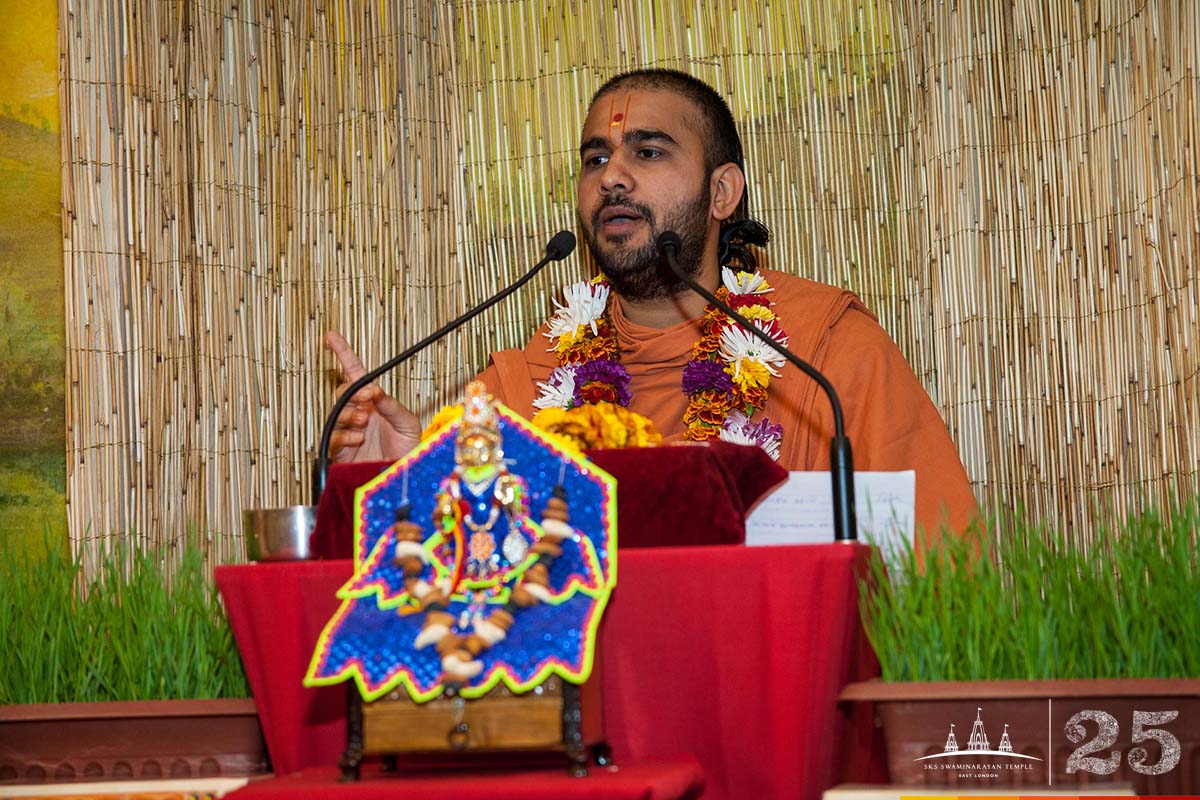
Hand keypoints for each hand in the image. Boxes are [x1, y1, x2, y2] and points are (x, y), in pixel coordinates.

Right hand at [325, 330, 421, 462]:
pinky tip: (358, 436)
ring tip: (365, 420)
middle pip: (343, 393)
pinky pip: (333, 438)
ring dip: (349, 413)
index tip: (331, 336)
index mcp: (374, 403)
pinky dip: (345, 434)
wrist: (405, 479)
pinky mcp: (342, 452)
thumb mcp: (407, 422)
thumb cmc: (409, 450)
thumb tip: (373, 390)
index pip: (355, 374)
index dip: (343, 354)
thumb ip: (391, 405)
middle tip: (369, 397)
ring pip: (336, 414)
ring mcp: (348, 432)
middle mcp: (359, 415)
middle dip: (353, 392)